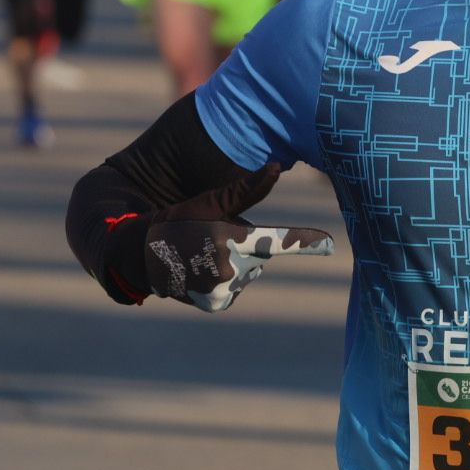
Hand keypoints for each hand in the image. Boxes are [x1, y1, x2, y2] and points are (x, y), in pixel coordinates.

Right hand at [121, 163, 334, 311]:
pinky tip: (201, 276)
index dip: (304, 242)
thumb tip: (277, 166)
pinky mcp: (217, 304)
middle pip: (261, 254)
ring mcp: (222, 289)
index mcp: (229, 237)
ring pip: (249, 273)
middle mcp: (227, 267)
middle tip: (210, 241)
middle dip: (243, 247)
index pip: (274, 239)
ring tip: (202, 258)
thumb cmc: (179, 220)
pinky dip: (223, 284)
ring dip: (232, 266)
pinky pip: (236, 290)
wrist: (139, 254)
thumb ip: (247, 190)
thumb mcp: (210, 202)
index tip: (330, 245)